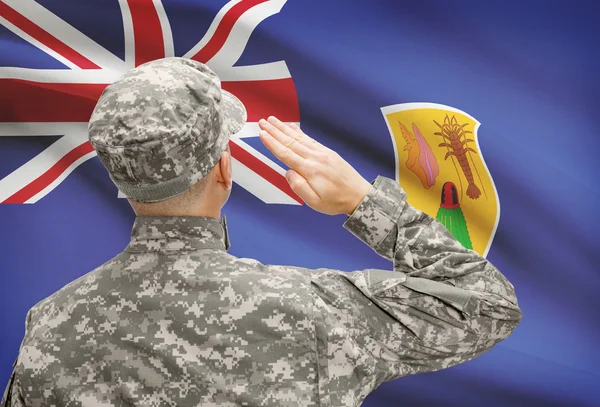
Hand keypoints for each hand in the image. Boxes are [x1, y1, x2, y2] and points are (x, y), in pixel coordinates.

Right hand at [258, 116, 372, 215]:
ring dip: (284, 129)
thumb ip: (298, 187)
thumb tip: (288, 172)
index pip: (286, 154)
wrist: (359, 195)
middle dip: (275, 131)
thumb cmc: (336, 201)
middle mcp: (316, 158)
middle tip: (263, 122)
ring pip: (299, 138)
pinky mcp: (328, 152)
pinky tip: (292, 127)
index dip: (272, 143)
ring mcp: (322, 153)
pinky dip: (299, 132)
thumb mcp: (315, 202)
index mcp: (310, 170)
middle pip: (290, 142)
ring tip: (273, 120)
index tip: (262, 134)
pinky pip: (310, 139)